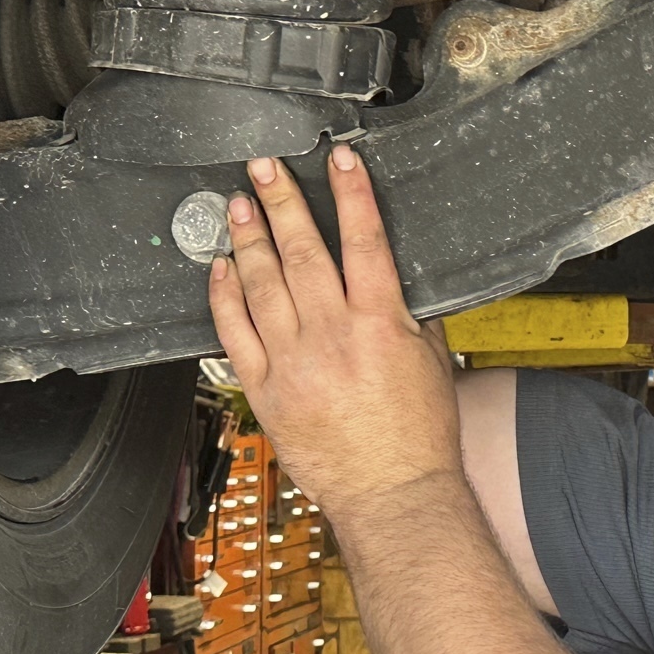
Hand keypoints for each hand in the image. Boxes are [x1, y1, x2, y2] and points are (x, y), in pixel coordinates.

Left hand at [209, 146, 461, 515]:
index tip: (339, 160)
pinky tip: (221, 269)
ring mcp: (294, 361)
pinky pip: (234, 331)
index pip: (364, 240)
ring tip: (240, 205)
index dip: (351, 193)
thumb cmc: (419, 437)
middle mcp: (333, 334)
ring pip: (262, 283)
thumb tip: (392, 284)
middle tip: (265, 168)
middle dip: (282, 201)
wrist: (393, 493)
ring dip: (249, 237)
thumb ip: (408, 317)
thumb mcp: (432, 362)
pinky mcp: (266, 388)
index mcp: (382, 323)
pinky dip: (224, 295)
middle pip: (302, 250)